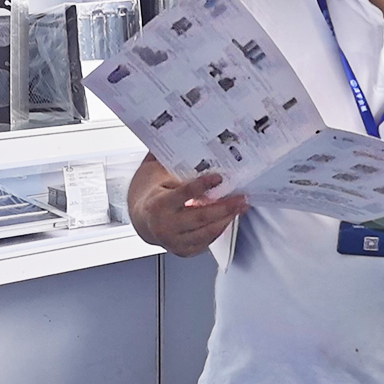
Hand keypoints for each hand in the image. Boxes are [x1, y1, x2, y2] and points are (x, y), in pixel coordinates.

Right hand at [128, 156, 247, 257]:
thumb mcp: (155, 172)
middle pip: (200, 217)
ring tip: (241, 206)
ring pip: (206, 232)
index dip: (202, 186)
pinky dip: (220, 228)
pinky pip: (206, 241)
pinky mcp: (183, 250)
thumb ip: (168, 157)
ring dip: (227, 218)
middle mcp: (164, 226)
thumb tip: (181, 133)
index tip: (219, 177)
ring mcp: (174, 241)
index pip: (184, 194)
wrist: (142, 219)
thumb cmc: (152, 192)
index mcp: (157, 205)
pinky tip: (230, 216)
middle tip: (242, 197)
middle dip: (225, 207)